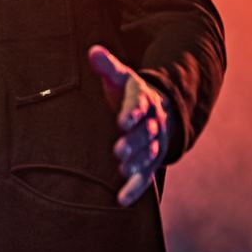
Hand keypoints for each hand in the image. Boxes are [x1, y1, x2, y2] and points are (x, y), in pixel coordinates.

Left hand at [88, 45, 172, 206]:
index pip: (138, 104)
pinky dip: (134, 189)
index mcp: (142, 99)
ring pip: (148, 154)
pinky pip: (145, 177)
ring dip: (137, 163)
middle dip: (134, 142)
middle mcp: (151, 123)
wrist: (158, 111)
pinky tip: (122, 200)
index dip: (131, 112)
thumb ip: (107, 67)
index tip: (121, 120)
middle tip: (119, 150)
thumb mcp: (120, 78)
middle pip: (145, 133)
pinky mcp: (149, 163)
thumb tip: (92, 52)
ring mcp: (153, 144)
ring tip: (123, 169)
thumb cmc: (129, 95)